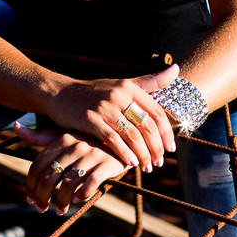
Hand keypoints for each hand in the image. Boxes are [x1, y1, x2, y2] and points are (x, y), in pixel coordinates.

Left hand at [14, 124, 129, 213]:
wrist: (123, 139)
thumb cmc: (88, 140)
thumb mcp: (65, 136)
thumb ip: (40, 136)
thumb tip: (16, 126)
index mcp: (61, 140)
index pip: (38, 166)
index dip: (31, 185)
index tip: (30, 199)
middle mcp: (74, 147)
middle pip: (49, 178)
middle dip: (43, 197)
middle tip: (42, 208)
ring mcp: (91, 156)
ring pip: (67, 184)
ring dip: (61, 201)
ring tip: (60, 210)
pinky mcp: (107, 165)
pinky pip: (89, 185)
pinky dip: (81, 195)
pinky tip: (77, 200)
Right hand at [44, 64, 178, 171]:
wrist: (60, 93)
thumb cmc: (95, 92)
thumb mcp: (122, 83)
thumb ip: (149, 81)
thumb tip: (177, 69)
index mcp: (129, 87)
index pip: (156, 112)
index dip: (167, 133)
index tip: (171, 149)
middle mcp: (119, 95)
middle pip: (146, 126)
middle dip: (156, 148)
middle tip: (158, 162)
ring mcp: (104, 107)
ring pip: (132, 134)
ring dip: (142, 154)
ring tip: (146, 167)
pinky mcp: (89, 119)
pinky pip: (112, 139)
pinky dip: (124, 153)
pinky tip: (130, 163)